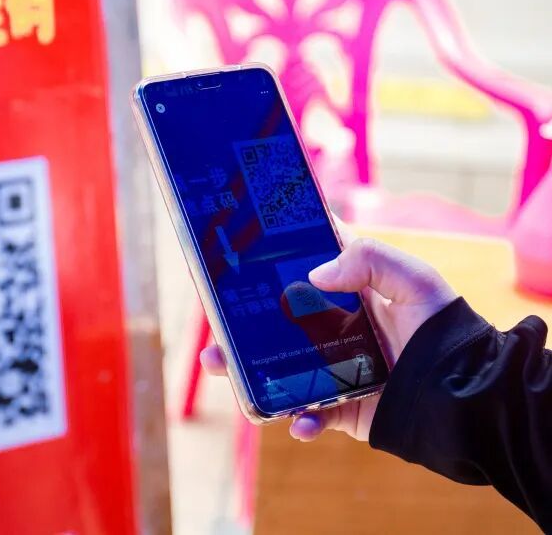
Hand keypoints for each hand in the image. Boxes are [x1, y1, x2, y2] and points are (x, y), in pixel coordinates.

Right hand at [200, 224, 457, 441]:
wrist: (470, 396)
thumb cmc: (444, 329)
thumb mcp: (413, 280)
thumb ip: (368, 260)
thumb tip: (316, 275)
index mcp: (345, 295)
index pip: (296, 276)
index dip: (263, 271)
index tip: (230, 266)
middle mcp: (332, 332)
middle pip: (272, 327)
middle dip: (235, 329)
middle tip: (212, 327)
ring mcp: (331, 370)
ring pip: (275, 371)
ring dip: (243, 373)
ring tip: (222, 369)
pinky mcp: (340, 407)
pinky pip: (307, 415)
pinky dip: (298, 421)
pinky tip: (300, 421)